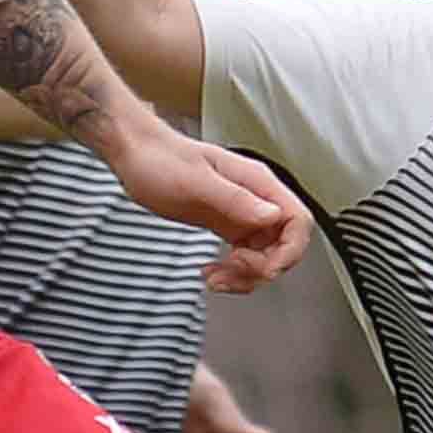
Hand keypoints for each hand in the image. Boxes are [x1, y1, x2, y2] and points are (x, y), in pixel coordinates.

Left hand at [98, 115, 306, 292]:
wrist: (135, 154)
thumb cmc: (160, 159)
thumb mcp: (196, 182)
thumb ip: (236, 199)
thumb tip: (272, 215)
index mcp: (257, 183)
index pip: (297, 221)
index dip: (289, 251)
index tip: (264, 267)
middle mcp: (255, 199)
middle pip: (284, 245)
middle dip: (262, 268)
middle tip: (231, 271)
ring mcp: (242, 212)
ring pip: (264, 255)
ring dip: (245, 275)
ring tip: (215, 277)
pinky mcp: (226, 224)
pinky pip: (244, 255)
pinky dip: (232, 271)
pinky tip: (211, 271)